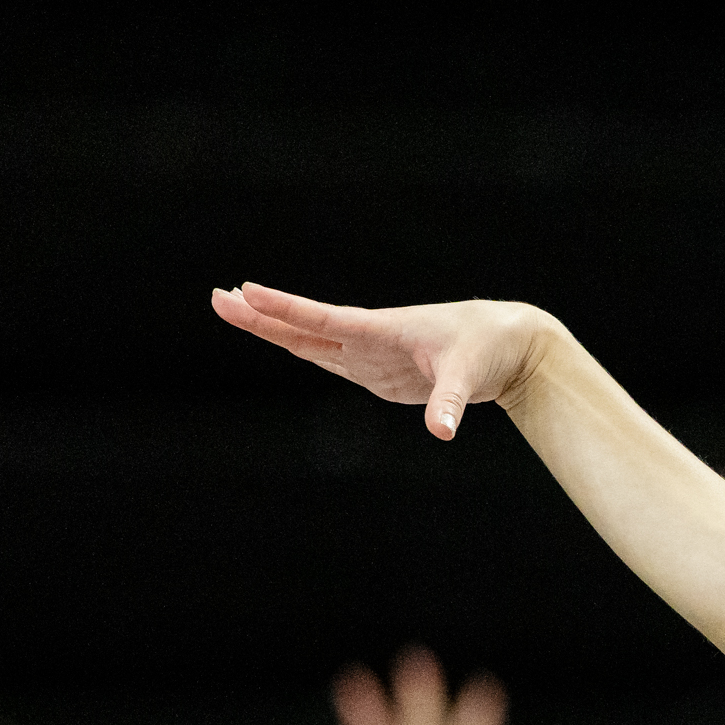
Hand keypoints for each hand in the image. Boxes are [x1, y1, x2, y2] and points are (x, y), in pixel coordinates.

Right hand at [210, 284, 555, 441]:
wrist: (506, 345)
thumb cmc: (487, 349)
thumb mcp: (469, 376)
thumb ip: (451, 403)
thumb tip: (441, 431)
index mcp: (382, 329)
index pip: (322, 319)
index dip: (285, 309)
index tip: (246, 292)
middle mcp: (368, 339)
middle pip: (304, 329)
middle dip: (261, 316)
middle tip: (218, 298)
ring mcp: (369, 355)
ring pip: (311, 342)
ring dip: (273, 329)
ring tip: (233, 309)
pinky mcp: (377, 371)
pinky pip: (330, 359)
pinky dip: (301, 347)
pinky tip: (279, 338)